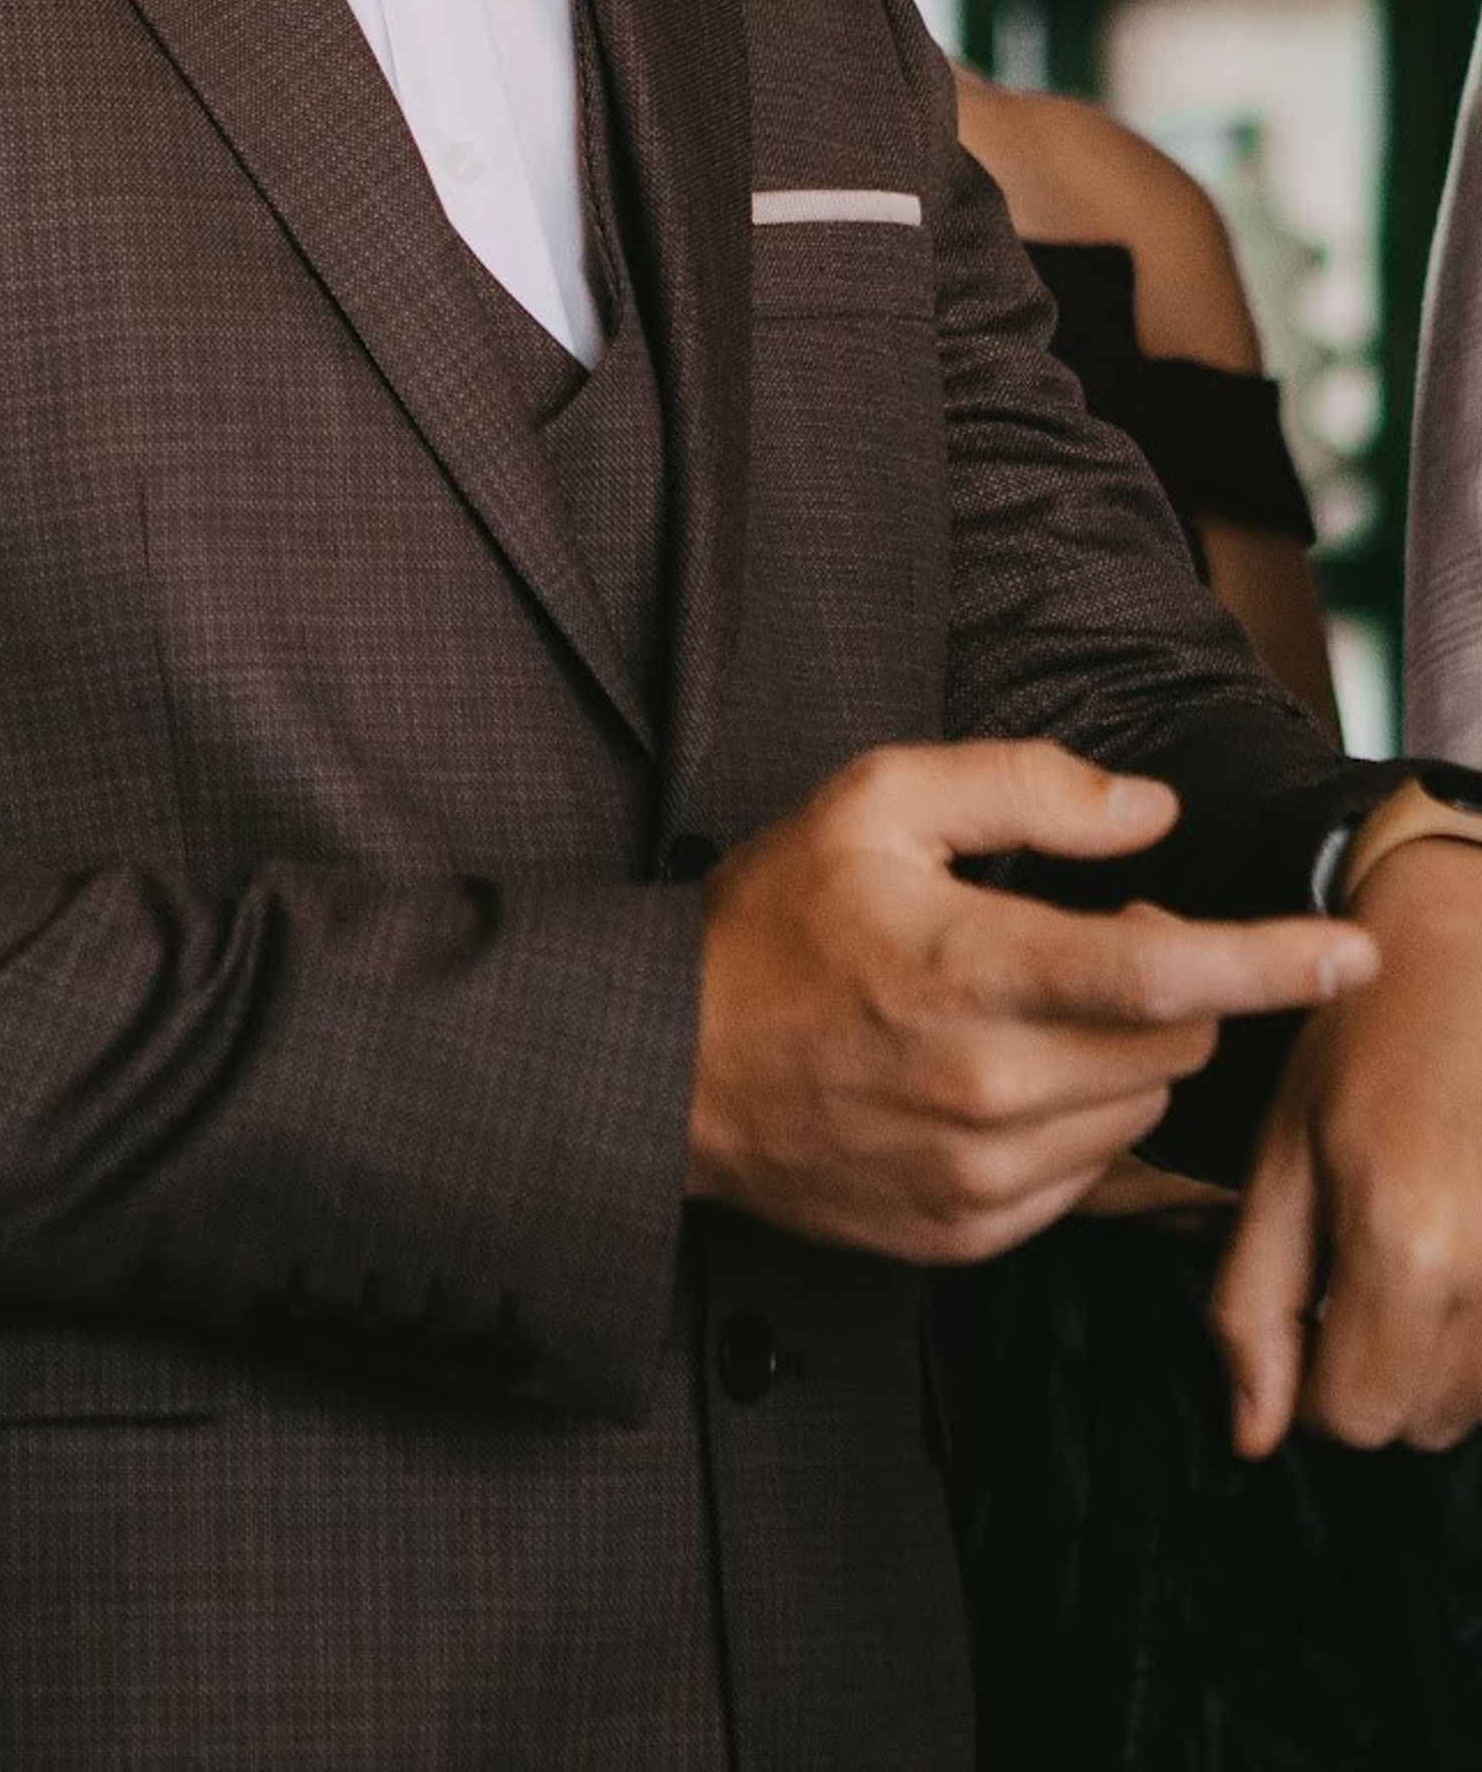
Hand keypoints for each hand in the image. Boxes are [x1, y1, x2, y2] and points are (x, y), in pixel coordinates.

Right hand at [687, 740, 1376, 1263]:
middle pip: (1172, 1045)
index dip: (1270, 961)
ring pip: (1139, 1110)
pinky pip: (1088, 1175)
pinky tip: (999, 1075)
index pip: (1160, 973)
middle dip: (1170, 984)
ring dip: (1122, 1053)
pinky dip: (1075, 1118)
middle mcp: (985, 1087)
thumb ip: (1022, 785)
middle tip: (1099, 935)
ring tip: (1028, 1007)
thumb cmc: (771, 922)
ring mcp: (980, 1174)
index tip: (1348, 952)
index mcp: (967, 969)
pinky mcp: (969, 1232)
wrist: (669, 1065)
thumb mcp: (874, 801)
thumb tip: (1151, 812)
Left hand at [1216, 840, 1481, 1455]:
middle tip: (1366, 1262)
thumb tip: (1255, 1437)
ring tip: (1422, 1240)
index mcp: (1407, 1248)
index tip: (1311, 1303)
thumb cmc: (1373, 1038)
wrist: (1481, 948)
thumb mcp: (1281, 1152)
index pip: (1352, 1418)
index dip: (1312, 1374)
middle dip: (1378, 1366)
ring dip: (1440, 1353)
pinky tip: (1464, 1235)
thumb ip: (1253, 1301)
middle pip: (1424, 1423)